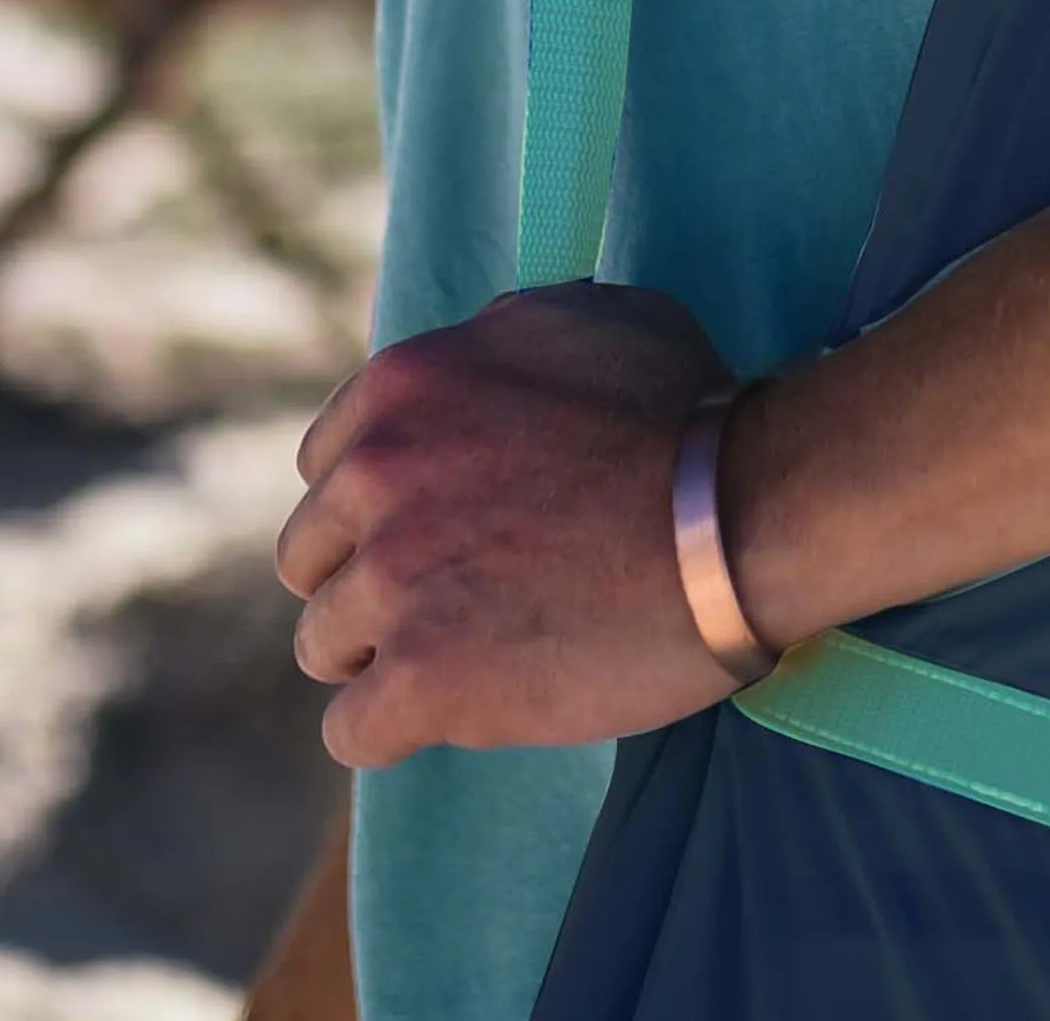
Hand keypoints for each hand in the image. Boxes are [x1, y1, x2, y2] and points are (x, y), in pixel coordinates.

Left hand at [274, 282, 745, 765]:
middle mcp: (376, 472)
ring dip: (379, 658)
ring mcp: (393, 577)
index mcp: (404, 385)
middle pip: (311, 557)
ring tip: (459, 661)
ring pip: (324, 645)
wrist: (738, 518)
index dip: (375, 508)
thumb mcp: (584, 317)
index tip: (430, 532)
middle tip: (445, 603)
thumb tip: (475, 348)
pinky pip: (353, 729)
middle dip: (366, 581)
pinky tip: (453, 713)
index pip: (325, 466)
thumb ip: (501, 333)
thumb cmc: (684, 413)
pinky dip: (393, 731)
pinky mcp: (421, 677)